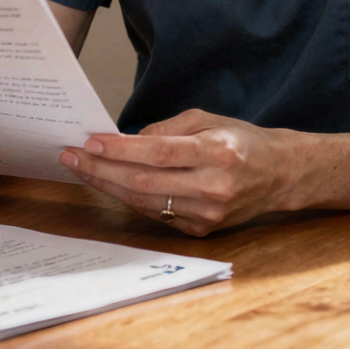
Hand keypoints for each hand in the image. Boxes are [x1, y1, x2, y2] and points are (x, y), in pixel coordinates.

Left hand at [58, 110, 293, 235]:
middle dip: (101, 169)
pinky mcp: (202, 229)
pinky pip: (156, 214)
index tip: (90, 141)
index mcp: (217, 153)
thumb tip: (128, 139)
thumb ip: (168, 128)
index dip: (120, 149)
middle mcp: (213, 187)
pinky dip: (130, 198)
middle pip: (144, 181)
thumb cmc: (240, 141)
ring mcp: (208, 213)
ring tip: (81, 169)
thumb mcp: (208, 119)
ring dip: (107, 185)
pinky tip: (110, 183)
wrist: (279, 175)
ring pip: (145, 202)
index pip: (158, 152)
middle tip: (70, 156)